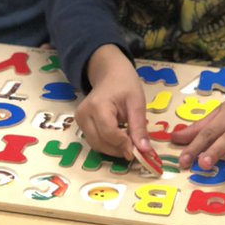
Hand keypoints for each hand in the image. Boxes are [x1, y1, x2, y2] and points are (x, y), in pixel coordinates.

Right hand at [76, 44, 149, 158]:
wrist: (110, 74)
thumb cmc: (125, 85)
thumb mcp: (137, 103)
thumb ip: (139, 127)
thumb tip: (144, 150)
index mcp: (97, 106)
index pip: (109, 133)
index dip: (123, 144)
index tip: (138, 149)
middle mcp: (83, 114)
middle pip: (100, 142)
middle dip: (118, 149)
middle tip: (135, 149)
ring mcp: (80, 120)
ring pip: (96, 145)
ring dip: (113, 149)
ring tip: (128, 140)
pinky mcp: (80, 124)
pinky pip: (94, 141)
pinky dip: (108, 144)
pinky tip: (119, 137)